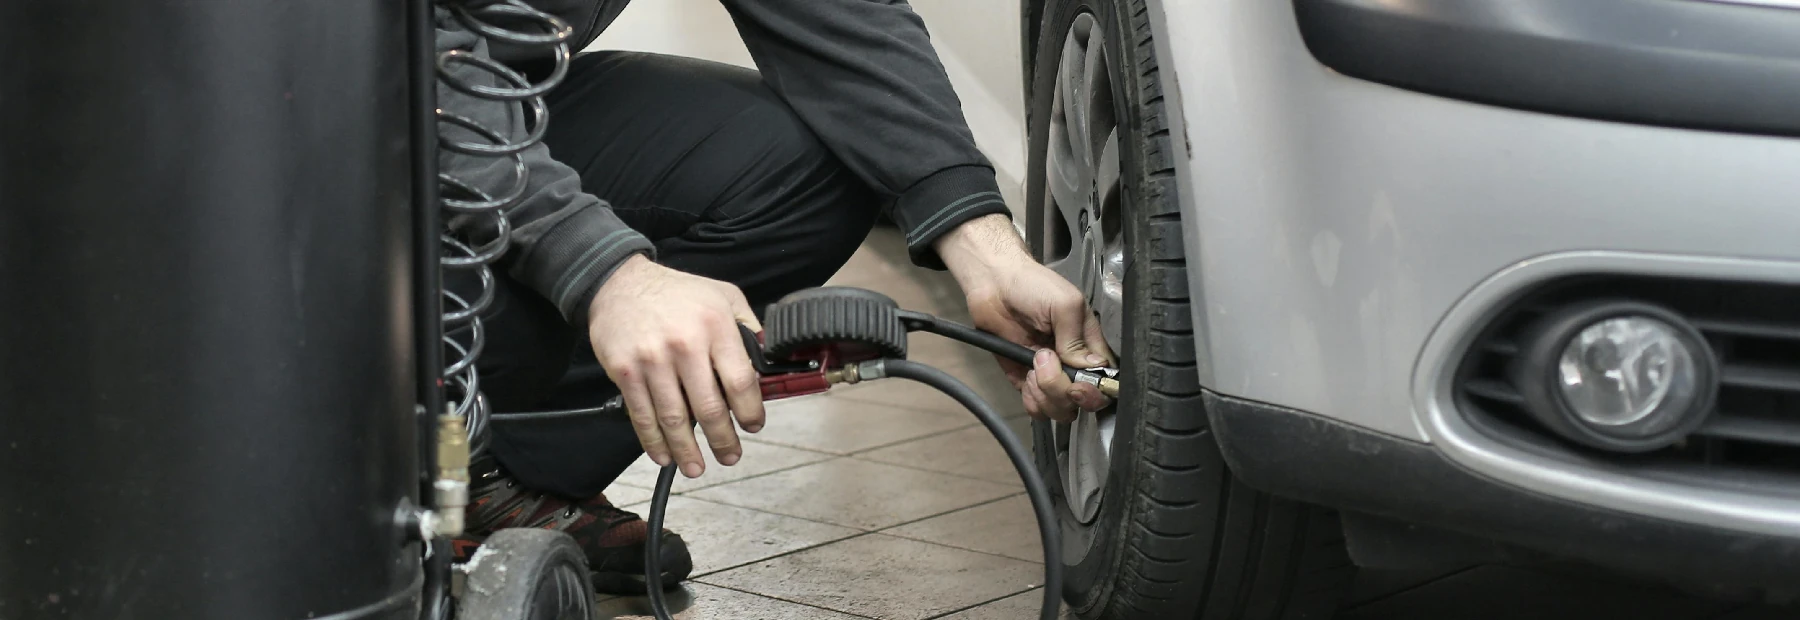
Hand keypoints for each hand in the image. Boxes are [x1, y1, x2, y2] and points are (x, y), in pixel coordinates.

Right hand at [587, 255, 764, 477]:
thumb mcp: (723, 294)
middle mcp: (685, 344)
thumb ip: (747, 326)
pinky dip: (653, 441)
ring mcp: (652, 360)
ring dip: (687, 450)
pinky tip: (663, 455)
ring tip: (697, 467)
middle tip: (730, 456)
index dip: (750, 411)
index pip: (740, 381)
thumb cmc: (676, 292)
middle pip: (709, 407)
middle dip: (722, 440)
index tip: (753, 425)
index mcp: (715, 326)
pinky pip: (642, 415)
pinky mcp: (625, 371)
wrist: (618, 283)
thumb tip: (766, 361)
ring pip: (675, 418)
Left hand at [936, 214, 1113, 421]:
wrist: (994, 284)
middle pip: (1082, 402)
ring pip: (1060, 409)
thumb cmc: (1032, 285)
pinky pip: (1036, 407)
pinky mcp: (1025, 381)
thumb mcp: (1064, 304)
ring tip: (1033, 363)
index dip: (1094, 390)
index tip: (1078, 383)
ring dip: (1045, 392)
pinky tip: (1025, 375)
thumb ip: (1077, 338)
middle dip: (1063, 390)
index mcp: (1089, 345)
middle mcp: (1072, 364)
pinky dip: (1031, 398)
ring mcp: (1050, 375)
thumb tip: (1090, 367)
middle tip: (1046, 360)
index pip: (1105, 381)